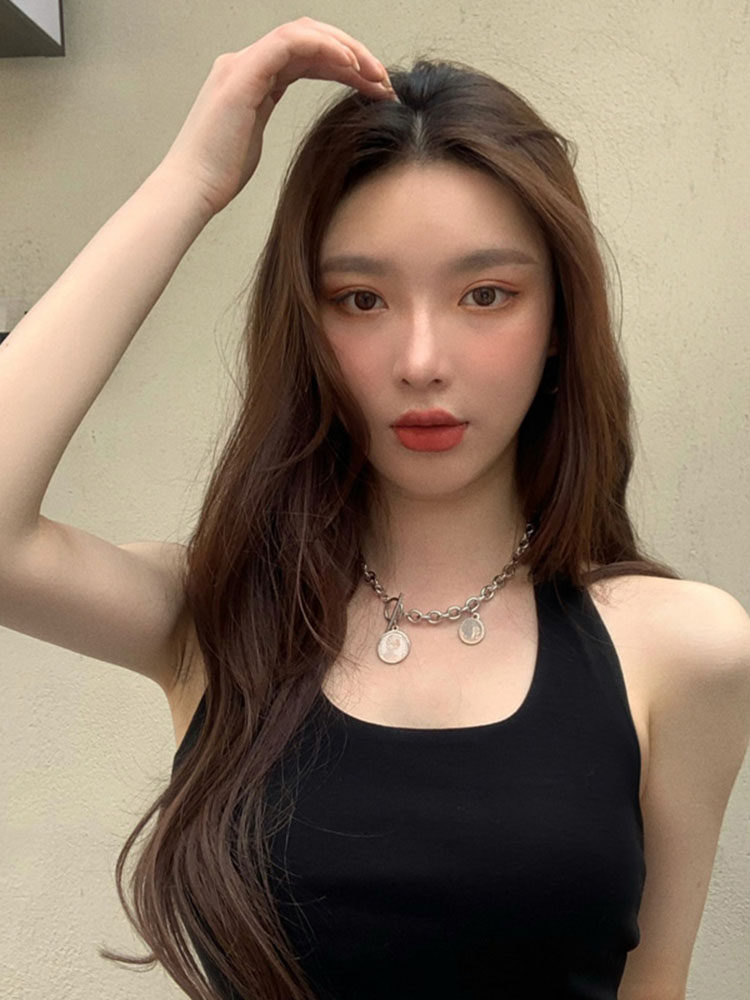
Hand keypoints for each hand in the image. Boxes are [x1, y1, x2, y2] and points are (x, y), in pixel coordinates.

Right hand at [158, 17, 396, 219]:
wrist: (191, 188)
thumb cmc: (219, 175)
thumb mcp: (254, 143)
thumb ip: (268, 119)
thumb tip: (291, 124)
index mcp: (252, 77)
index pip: (306, 56)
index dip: (344, 65)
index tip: (375, 87)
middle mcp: (246, 63)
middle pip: (309, 38)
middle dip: (352, 53)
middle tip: (384, 79)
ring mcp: (242, 64)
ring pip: (304, 33)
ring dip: (345, 49)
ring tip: (375, 73)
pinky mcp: (242, 75)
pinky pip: (290, 44)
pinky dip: (323, 49)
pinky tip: (350, 67)